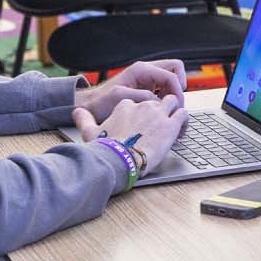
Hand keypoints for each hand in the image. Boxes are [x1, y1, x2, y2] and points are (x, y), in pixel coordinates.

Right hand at [72, 94, 186, 172]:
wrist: (119, 159)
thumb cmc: (105, 148)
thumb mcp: (89, 131)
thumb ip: (83, 119)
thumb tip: (76, 111)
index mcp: (125, 105)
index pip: (138, 102)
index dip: (143, 113)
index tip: (143, 126)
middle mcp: (143, 106)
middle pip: (157, 101)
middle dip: (161, 110)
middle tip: (161, 126)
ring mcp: (158, 114)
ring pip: (173, 102)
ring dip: (175, 112)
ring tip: (174, 127)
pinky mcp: (170, 125)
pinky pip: (183, 114)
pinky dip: (184, 122)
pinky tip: (181, 133)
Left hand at [75, 60, 186, 121]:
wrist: (90, 107)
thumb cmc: (100, 102)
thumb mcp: (119, 97)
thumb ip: (141, 96)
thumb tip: (158, 100)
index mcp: (141, 70)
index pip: (171, 74)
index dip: (178, 90)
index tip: (177, 105)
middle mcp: (146, 72)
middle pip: (176, 70)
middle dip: (180, 87)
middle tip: (177, 105)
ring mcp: (148, 80)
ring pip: (172, 81)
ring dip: (174, 95)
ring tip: (169, 111)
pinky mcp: (148, 89)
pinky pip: (165, 90)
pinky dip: (168, 100)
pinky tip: (162, 113)